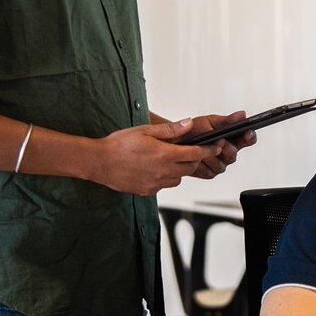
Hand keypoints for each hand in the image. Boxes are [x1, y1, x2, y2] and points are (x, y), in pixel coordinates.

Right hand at [92, 119, 222, 194]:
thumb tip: (189, 124)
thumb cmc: (119, 145)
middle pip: (190, 167)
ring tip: (168, 159)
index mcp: (165, 155)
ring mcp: (156, 184)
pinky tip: (154, 168)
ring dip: (180, 169)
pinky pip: (164, 185)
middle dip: (195, 159)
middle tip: (191, 151)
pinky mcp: (148, 191)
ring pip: (178, 178)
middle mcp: (163, 172)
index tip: (216, 147)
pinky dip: (165, 178)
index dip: (209, 150)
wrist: (99, 162)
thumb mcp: (145, 131)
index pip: (196, 154)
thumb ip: (170, 130)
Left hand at [180, 111, 257, 178]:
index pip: (247, 139)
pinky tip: (197, 158)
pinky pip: (209, 171)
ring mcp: (219, 164)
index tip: (248, 132)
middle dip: (227, 147)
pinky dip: (202, 164)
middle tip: (221, 140)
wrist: (174, 142)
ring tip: (205, 149)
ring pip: (221, 164)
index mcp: (233, 139)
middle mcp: (228, 153)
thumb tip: (242, 114)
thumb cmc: (193, 130)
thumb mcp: (210, 121)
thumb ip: (226, 120)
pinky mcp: (209, 173)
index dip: (250, 137)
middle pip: (234, 154)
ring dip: (212, 156)